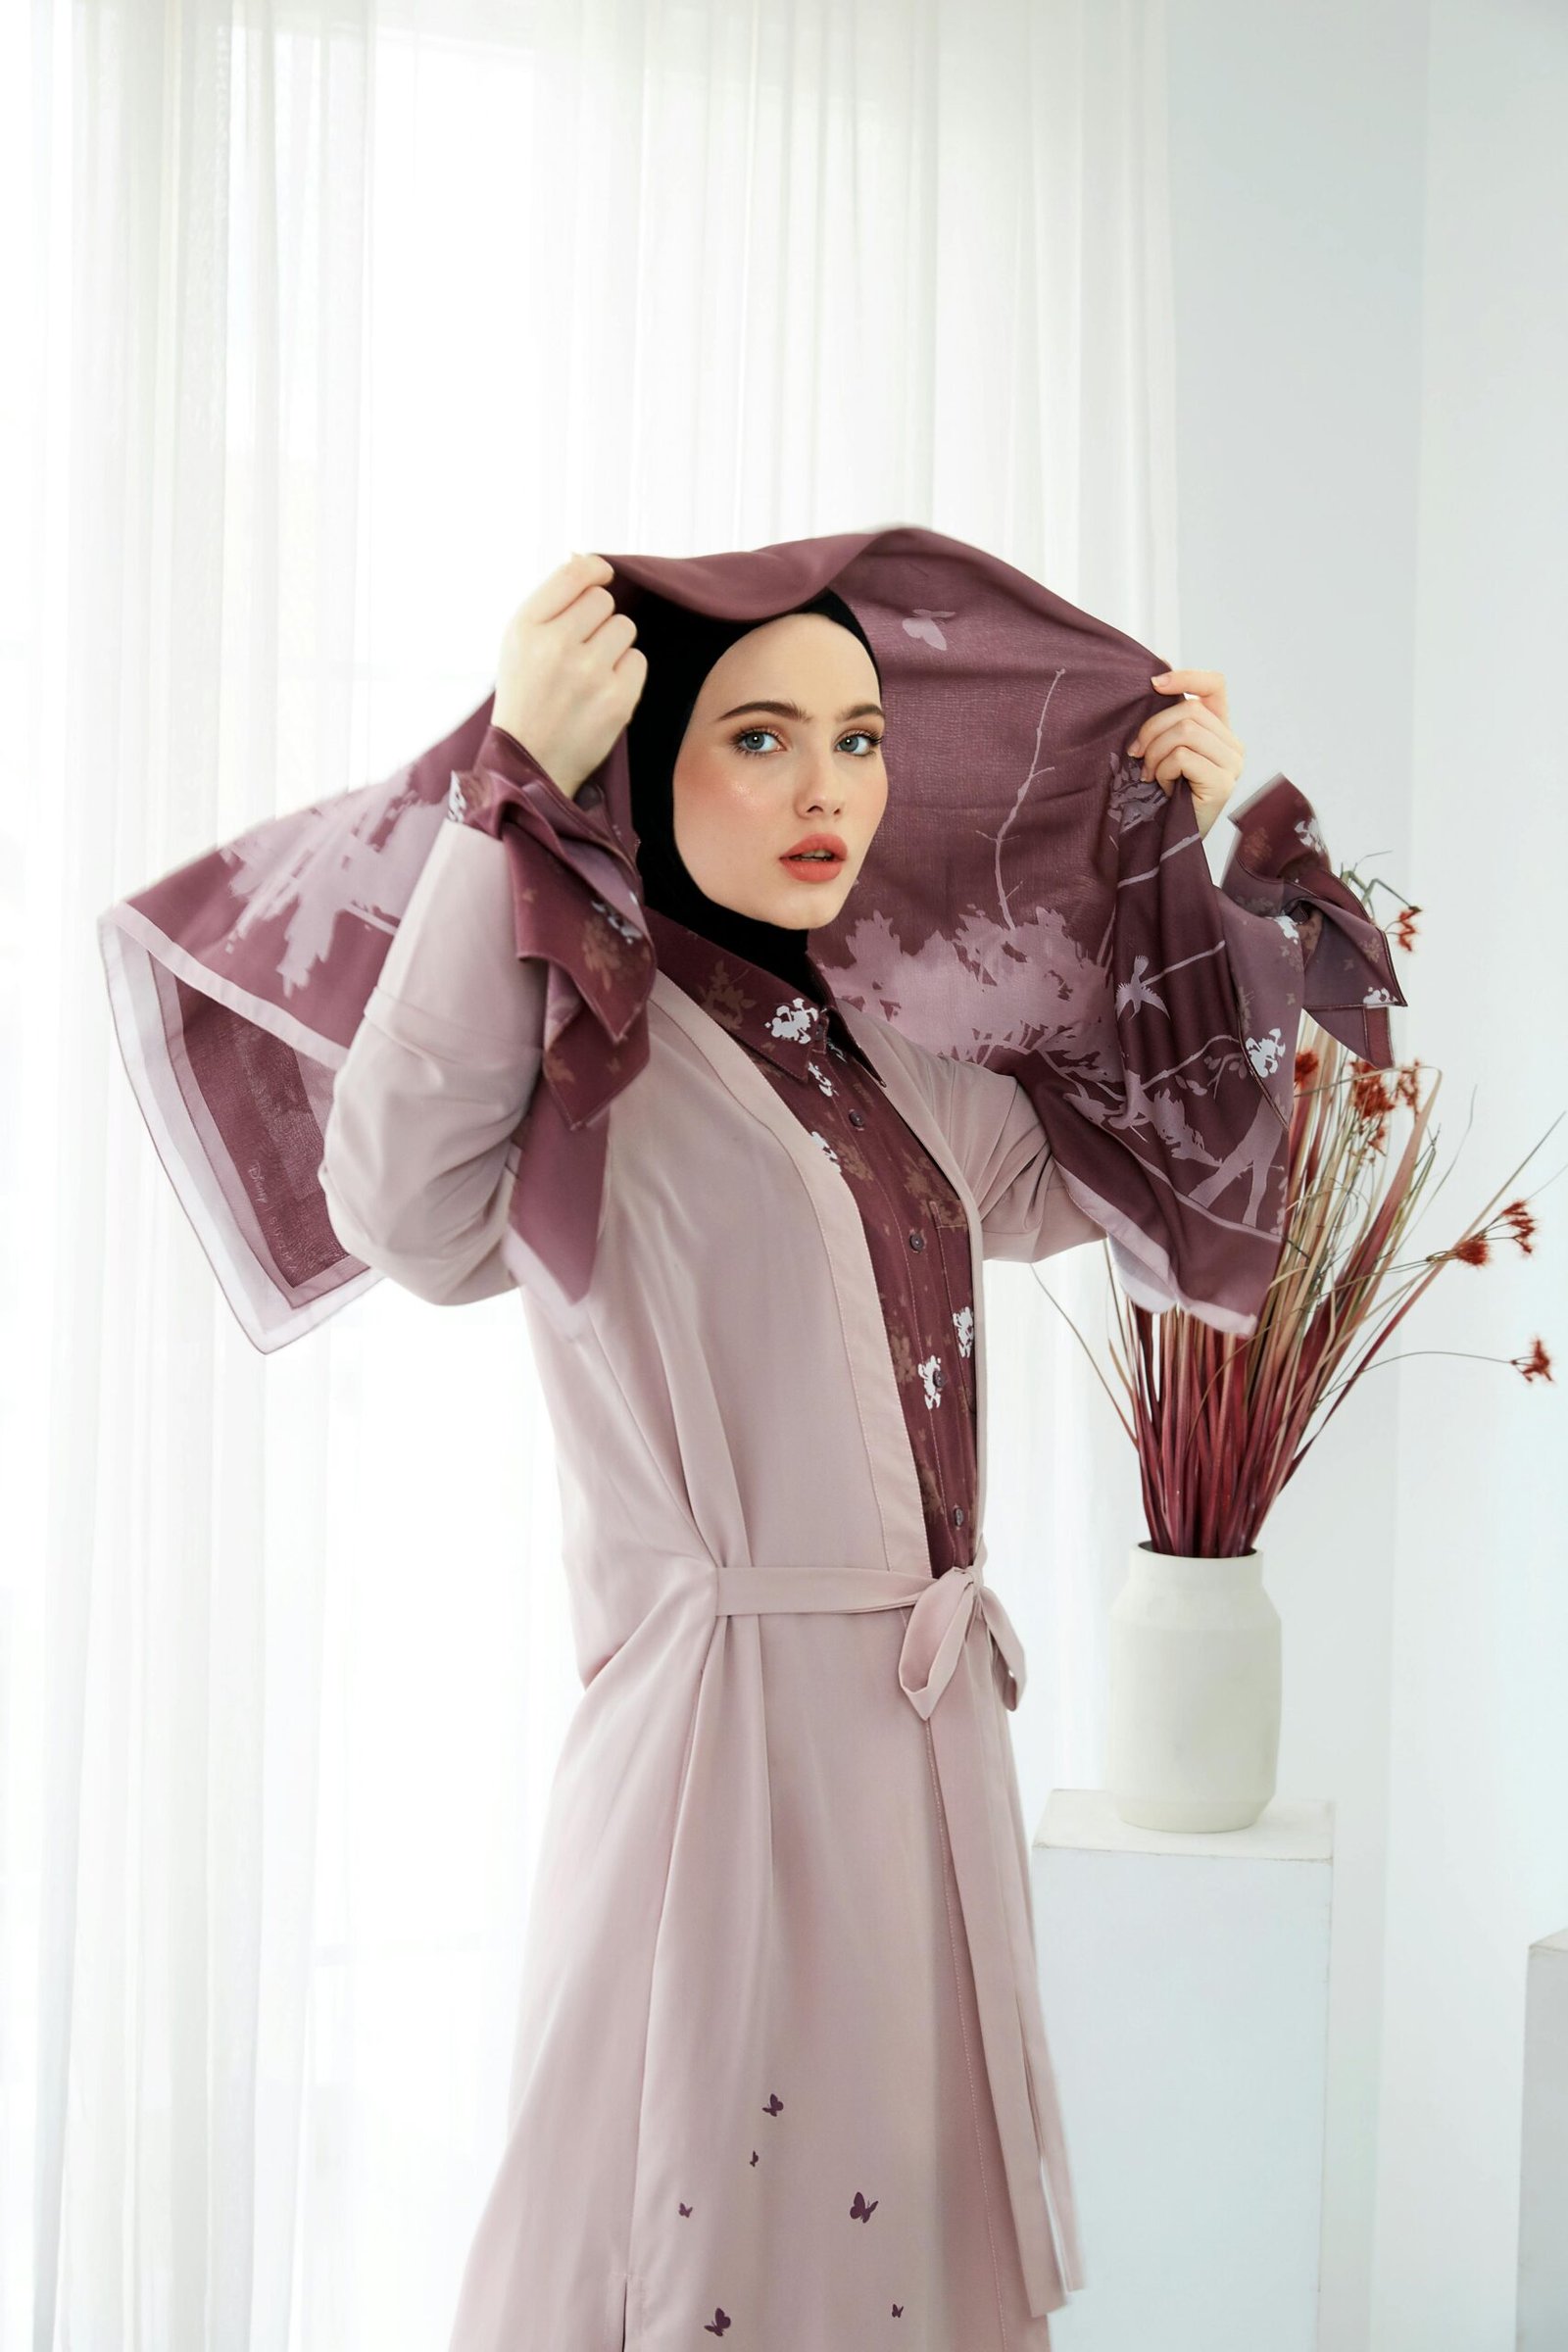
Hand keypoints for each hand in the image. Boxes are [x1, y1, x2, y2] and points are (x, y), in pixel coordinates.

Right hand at [491, 552, 647, 798]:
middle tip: (583, 649)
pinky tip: (603, 692)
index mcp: (525, 627)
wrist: (529, 765)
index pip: (574, 574)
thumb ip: (551, 604)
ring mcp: (588, 673)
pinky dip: (626, 674)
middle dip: (599, 620)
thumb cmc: (526, 699)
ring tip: (591, 673)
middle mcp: (555, 645)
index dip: (594, 571)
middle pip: (603, 601)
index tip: (602, 576)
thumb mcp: (519, 645)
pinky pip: (638, 660)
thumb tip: (586, 561)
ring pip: (625, 628)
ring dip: (614, 646)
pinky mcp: (617, 699)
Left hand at [1127, 668, 1244, 840]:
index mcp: (1219, 731)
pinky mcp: (1223, 782)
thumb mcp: (1166, 751)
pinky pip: (1183, 757)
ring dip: (1156, 752)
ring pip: (1185, 731)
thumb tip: (1156, 674)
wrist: (1171, 841)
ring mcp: (1232, 764)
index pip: (1215, 686)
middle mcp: (1233, 744)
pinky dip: (1162, 770)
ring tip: (1149, 774)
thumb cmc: (1164, 797)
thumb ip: (1168, 722)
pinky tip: (1161, 787)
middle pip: (1189, 710)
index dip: (1186, 677)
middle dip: (1152, 729)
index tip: (1154, 683)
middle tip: (1136, 754)